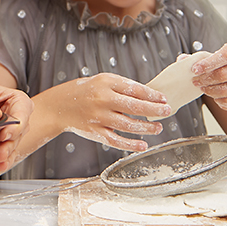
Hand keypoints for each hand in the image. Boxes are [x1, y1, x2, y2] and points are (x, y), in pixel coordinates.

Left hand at [0, 71, 32, 176]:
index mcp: (10, 96)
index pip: (23, 110)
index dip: (17, 125)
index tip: (5, 135)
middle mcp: (10, 112)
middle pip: (19, 131)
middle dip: (10, 145)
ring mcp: (3, 127)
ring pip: (12, 144)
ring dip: (5, 157)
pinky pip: (1, 151)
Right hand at [46, 73, 167, 152]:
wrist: (59, 106)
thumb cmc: (84, 91)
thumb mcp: (101, 81)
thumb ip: (121, 88)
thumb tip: (148, 97)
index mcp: (105, 82)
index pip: (134, 89)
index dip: (152, 95)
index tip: (164, 98)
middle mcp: (102, 99)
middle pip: (135, 107)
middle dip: (154, 110)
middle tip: (167, 111)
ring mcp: (98, 117)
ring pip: (129, 125)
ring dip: (146, 127)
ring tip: (158, 127)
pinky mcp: (95, 132)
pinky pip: (117, 140)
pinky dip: (131, 144)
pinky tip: (143, 144)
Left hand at [191, 41, 226, 116]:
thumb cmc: (223, 66)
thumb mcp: (212, 59)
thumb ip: (197, 58)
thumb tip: (182, 59)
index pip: (225, 55)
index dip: (208, 63)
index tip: (195, 69)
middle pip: (226, 73)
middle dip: (206, 79)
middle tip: (195, 81)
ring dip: (212, 90)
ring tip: (203, 88)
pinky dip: (221, 101)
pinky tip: (215, 97)